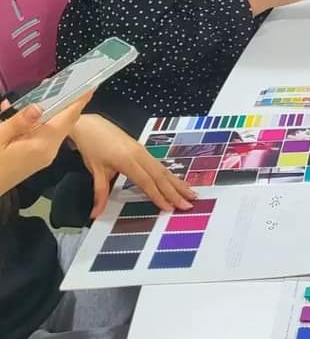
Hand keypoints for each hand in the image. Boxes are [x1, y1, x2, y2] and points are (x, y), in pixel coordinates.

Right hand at [0, 93, 90, 195]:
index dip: (80, 100)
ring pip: (51, 126)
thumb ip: (18, 122)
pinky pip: (40, 134)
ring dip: (46, 109)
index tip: (90, 84)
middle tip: (55, 83)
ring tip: (36, 92)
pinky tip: (16, 112)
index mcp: (43, 145)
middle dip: (62, 100)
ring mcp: (43, 155)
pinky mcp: (35, 158)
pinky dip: (34, 122)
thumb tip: (38, 107)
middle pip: (63, 120)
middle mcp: (49, 150)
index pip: (68, 118)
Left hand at [68, 112, 194, 217]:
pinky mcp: (142, 149)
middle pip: (160, 176)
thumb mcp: (95, 170)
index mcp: (127, 160)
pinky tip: (176, 180)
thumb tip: (96, 213)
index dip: (158, 196)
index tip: (169, 208)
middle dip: (175, 192)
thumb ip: (100, 193)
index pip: (147, 182)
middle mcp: (139, 154)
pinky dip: (169, 174)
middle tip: (188, 204)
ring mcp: (142, 150)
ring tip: (190, 193)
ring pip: (163, 169)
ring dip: (177, 183)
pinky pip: (159, 163)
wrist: (90, 124)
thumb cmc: (91, 146)